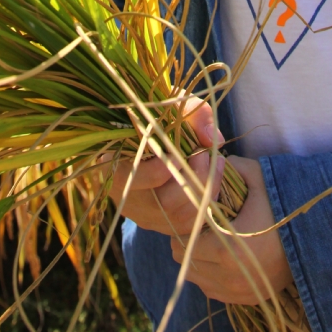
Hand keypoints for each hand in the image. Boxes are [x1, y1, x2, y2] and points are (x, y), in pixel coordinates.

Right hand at [108, 98, 225, 237]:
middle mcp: (127, 198)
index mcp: (116, 166)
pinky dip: (206, 203)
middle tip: (204, 153)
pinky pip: (188, 225)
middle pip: (164, 203)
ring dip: (205, 190)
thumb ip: (193, 113)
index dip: (158, 170)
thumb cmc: (159, 118)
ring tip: (215, 162)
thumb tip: (212, 138)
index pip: (133, 179)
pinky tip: (213, 179)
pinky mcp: (162, 224)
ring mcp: (145, 215)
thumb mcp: (173, 106)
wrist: (152, 136)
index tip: (177, 153)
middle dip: (193, 178)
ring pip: (179, 217)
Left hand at [170, 155, 293, 305]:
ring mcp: (240, 291)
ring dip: (198, 259)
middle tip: (200, 224)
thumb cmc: (286, 203)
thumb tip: (207, 160)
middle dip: (188, 240)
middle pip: (187, 260)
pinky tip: (222, 256)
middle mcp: (232, 275)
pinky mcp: (248, 299)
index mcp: (229, 246)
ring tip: (211, 239)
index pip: (184, 239)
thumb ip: (229, 167)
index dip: (184, 223)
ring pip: (197, 277)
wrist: (320, 236)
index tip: (193, 211)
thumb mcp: (258, 177)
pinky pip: (213, 290)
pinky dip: (211, 275)